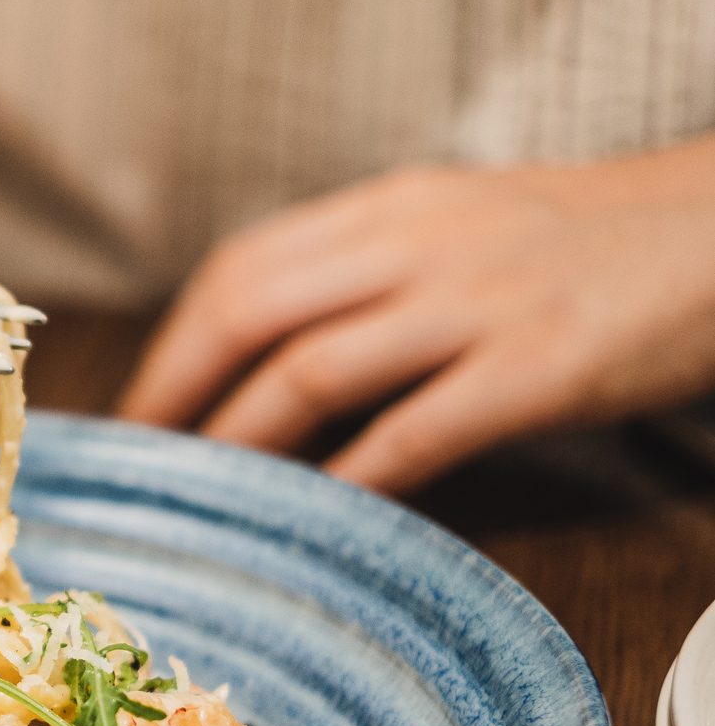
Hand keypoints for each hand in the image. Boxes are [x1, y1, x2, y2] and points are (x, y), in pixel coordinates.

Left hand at [118, 146, 714, 491]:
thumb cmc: (587, 244)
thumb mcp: (462, 227)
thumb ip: (368, 275)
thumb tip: (266, 351)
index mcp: (391, 209)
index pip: (244, 269)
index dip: (175, 344)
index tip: (139, 408)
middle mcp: (420, 244)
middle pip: (250, 313)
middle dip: (177, 393)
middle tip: (142, 463)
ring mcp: (479, 303)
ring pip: (312, 371)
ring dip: (238, 440)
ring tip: (199, 495)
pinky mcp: (539, 367)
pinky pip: (416, 430)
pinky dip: (349, 478)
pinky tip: (309, 516)